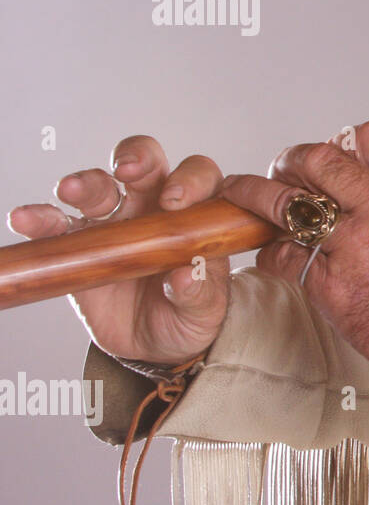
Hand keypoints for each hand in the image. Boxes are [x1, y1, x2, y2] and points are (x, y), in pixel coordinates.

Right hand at [6, 136, 231, 365]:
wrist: (152, 346)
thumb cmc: (188, 316)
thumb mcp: (205, 312)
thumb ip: (201, 293)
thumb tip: (190, 274)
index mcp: (195, 216)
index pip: (200, 179)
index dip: (192, 179)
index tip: (177, 200)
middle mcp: (155, 209)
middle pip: (148, 165)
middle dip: (138, 159)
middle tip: (128, 173)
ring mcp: (114, 223)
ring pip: (100, 186)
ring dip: (86, 182)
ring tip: (70, 190)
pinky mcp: (78, 244)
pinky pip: (56, 223)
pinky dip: (41, 218)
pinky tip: (27, 219)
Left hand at [221, 121, 368, 392]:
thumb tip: (366, 184)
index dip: (342, 140)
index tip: (330, 150)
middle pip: (318, 160)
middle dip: (290, 161)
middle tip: (279, 170)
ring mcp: (353, 244)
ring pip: (285, 203)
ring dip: (253, 195)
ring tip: (240, 194)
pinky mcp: (330, 282)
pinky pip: (282, 256)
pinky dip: (270, 253)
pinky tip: (272, 254)